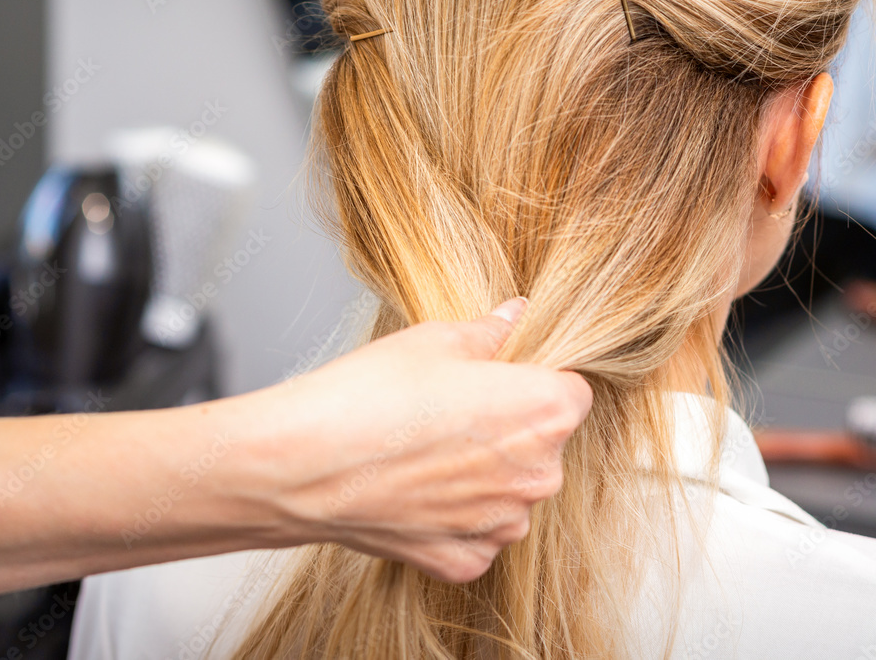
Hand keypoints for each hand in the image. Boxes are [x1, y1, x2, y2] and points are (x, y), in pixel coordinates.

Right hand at [255, 298, 591, 581]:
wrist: (304, 465)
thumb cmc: (369, 397)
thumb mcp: (435, 341)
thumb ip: (489, 333)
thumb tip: (514, 316)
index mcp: (545, 412)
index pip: (571, 392)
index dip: (534, 381)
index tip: (499, 380)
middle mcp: (539, 476)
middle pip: (543, 445)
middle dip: (510, 429)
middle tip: (451, 414)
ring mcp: (502, 525)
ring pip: (510, 492)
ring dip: (484, 476)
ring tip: (425, 452)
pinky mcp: (465, 559)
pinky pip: (476, 533)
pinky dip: (454, 516)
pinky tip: (414, 490)